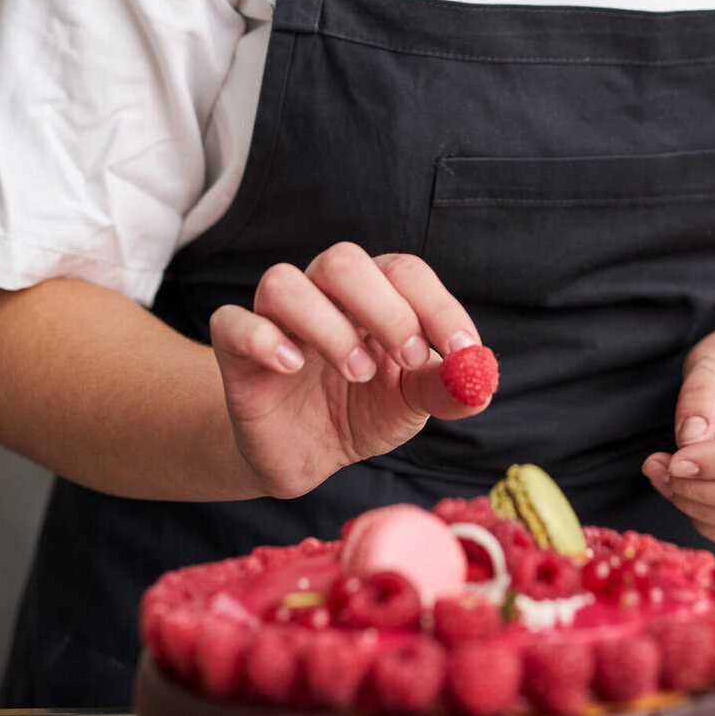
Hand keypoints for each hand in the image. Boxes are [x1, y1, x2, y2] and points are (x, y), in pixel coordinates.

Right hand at [209, 245, 483, 500]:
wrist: (303, 454)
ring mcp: (276, 318)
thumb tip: (481, 384)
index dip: (437, 305)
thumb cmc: (360, 410)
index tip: (463, 349)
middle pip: (343, 261)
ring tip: (356, 371)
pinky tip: (290, 367)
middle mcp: (324, 293)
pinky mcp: (236, 350)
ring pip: (284, 282)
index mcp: (373, 294)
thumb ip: (444, 390)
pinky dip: (261, 337)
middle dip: (384, 308)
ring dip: (327, 324)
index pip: (404, 272)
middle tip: (408, 358)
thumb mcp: (409, 405)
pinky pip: (233, 321)